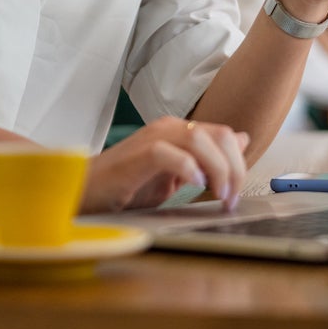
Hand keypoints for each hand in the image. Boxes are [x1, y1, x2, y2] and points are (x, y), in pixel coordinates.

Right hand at [79, 116, 249, 213]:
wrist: (86, 191)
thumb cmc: (127, 186)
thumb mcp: (176, 173)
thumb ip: (207, 158)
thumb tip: (242, 140)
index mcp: (179, 131)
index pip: (224, 135)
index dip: (238, 164)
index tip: (236, 194)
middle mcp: (169, 128)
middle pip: (220, 136)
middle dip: (234, 169)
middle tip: (230, 199)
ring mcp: (153, 138)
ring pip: (200, 141)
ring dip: (218, 171)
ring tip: (217, 197)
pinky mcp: (138, 155)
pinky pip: (170, 154)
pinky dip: (189, 169)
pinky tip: (193, 186)